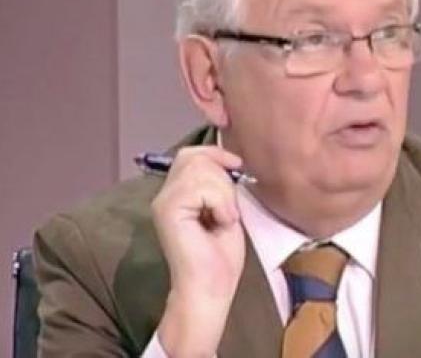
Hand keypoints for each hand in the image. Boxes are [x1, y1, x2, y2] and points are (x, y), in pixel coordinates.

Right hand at [152, 146, 244, 356]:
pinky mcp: (168, 210)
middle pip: (195, 157)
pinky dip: (220, 203)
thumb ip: (219, 183)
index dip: (216, 153)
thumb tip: (227, 159)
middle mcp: (165, 193)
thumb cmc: (220, 255)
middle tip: (228, 208)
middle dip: (222, 177)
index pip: (191, 154)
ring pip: (200, 169)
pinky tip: (219, 223)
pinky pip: (201, 187)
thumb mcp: (225, 207)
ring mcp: (164, 201)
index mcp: (177, 192)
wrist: (211, 286)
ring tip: (224, 218)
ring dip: (224, 193)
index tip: (237, 165)